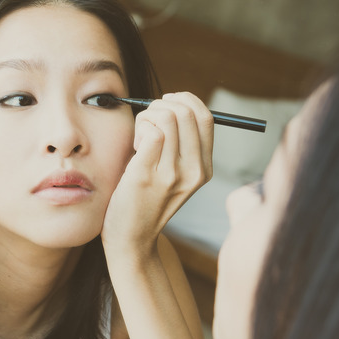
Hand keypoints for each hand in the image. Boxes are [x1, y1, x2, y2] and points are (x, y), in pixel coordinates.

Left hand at [102, 92, 213, 258]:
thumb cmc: (146, 199)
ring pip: (168, 117)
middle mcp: (194, 172)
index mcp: (204, 169)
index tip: (167, 102)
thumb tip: (173, 103)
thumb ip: (180, 144)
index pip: (207, 118)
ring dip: (148, 116)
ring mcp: (172, 174)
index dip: (186, 100)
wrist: (131, 237)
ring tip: (140, 136)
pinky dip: (140, 128)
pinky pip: (152, 131)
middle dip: (163, 105)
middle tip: (147, 119)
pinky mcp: (147, 175)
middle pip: (188, 113)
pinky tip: (134, 146)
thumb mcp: (174, 174)